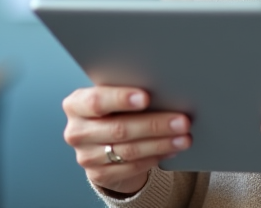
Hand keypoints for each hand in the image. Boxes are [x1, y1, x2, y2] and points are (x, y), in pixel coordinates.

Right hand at [62, 86, 190, 195]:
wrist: (102, 142)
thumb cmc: (113, 110)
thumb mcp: (112, 97)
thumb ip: (126, 92)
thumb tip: (162, 86)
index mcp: (76, 104)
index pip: (96, 101)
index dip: (121, 99)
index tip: (146, 97)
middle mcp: (76, 131)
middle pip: (119, 128)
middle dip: (155, 124)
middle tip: (182, 120)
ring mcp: (86, 156)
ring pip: (129, 151)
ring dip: (161, 143)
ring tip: (184, 137)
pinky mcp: (98, 174)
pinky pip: (132, 167)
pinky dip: (155, 157)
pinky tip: (172, 149)